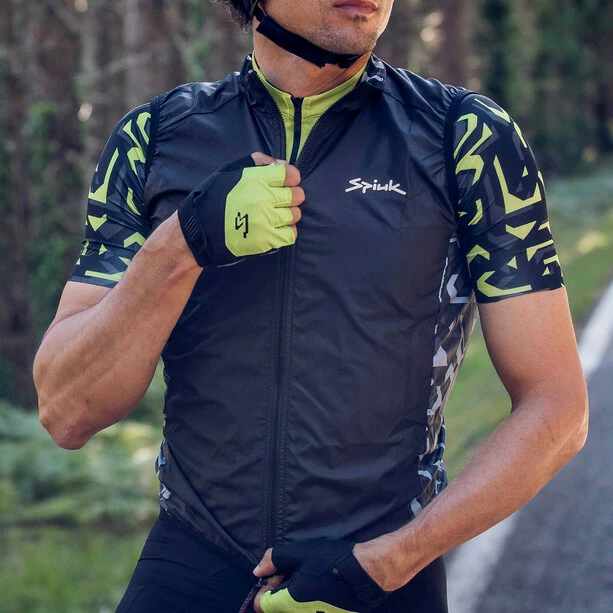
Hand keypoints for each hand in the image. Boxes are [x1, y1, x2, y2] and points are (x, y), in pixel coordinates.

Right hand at [177, 152, 303, 266]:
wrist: (198, 232)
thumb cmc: (211, 199)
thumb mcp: (229, 171)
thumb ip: (257, 162)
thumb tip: (282, 164)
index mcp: (256, 179)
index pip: (291, 174)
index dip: (290, 177)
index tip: (284, 182)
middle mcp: (264, 198)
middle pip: (297, 195)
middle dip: (291, 196)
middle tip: (279, 201)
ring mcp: (267, 221)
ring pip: (295, 215)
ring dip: (288, 215)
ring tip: (274, 216)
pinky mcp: (266, 241)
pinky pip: (290, 235)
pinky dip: (287, 232)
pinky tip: (276, 229)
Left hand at [252, 538, 390, 612]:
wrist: (366, 575)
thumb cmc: (332, 562)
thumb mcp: (300, 552)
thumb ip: (274, 559)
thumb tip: (257, 571)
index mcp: (288, 604)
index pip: (261, 605)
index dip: (266, 589)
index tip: (279, 576)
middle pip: (277, 610)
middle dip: (281, 594)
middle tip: (296, 575)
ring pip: (294, 612)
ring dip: (295, 601)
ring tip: (310, 583)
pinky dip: (311, 606)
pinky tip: (322, 592)